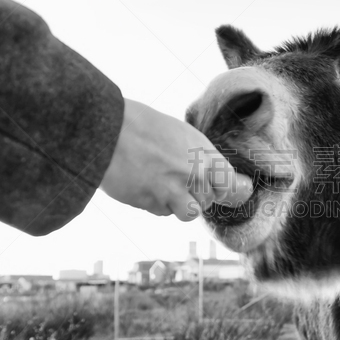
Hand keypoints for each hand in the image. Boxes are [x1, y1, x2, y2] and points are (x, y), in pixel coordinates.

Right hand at [100, 99, 252, 220]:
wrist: (108, 131)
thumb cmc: (144, 127)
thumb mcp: (183, 135)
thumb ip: (202, 158)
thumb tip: (221, 179)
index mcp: (203, 154)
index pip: (231, 184)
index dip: (231, 190)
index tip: (231, 190)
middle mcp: (193, 175)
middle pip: (210, 201)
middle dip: (199, 194)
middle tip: (180, 178)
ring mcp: (172, 191)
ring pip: (190, 213)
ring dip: (180, 204)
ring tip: (164, 184)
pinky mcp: (152, 202)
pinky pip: (163, 211)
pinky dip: (157, 203)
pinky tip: (145, 183)